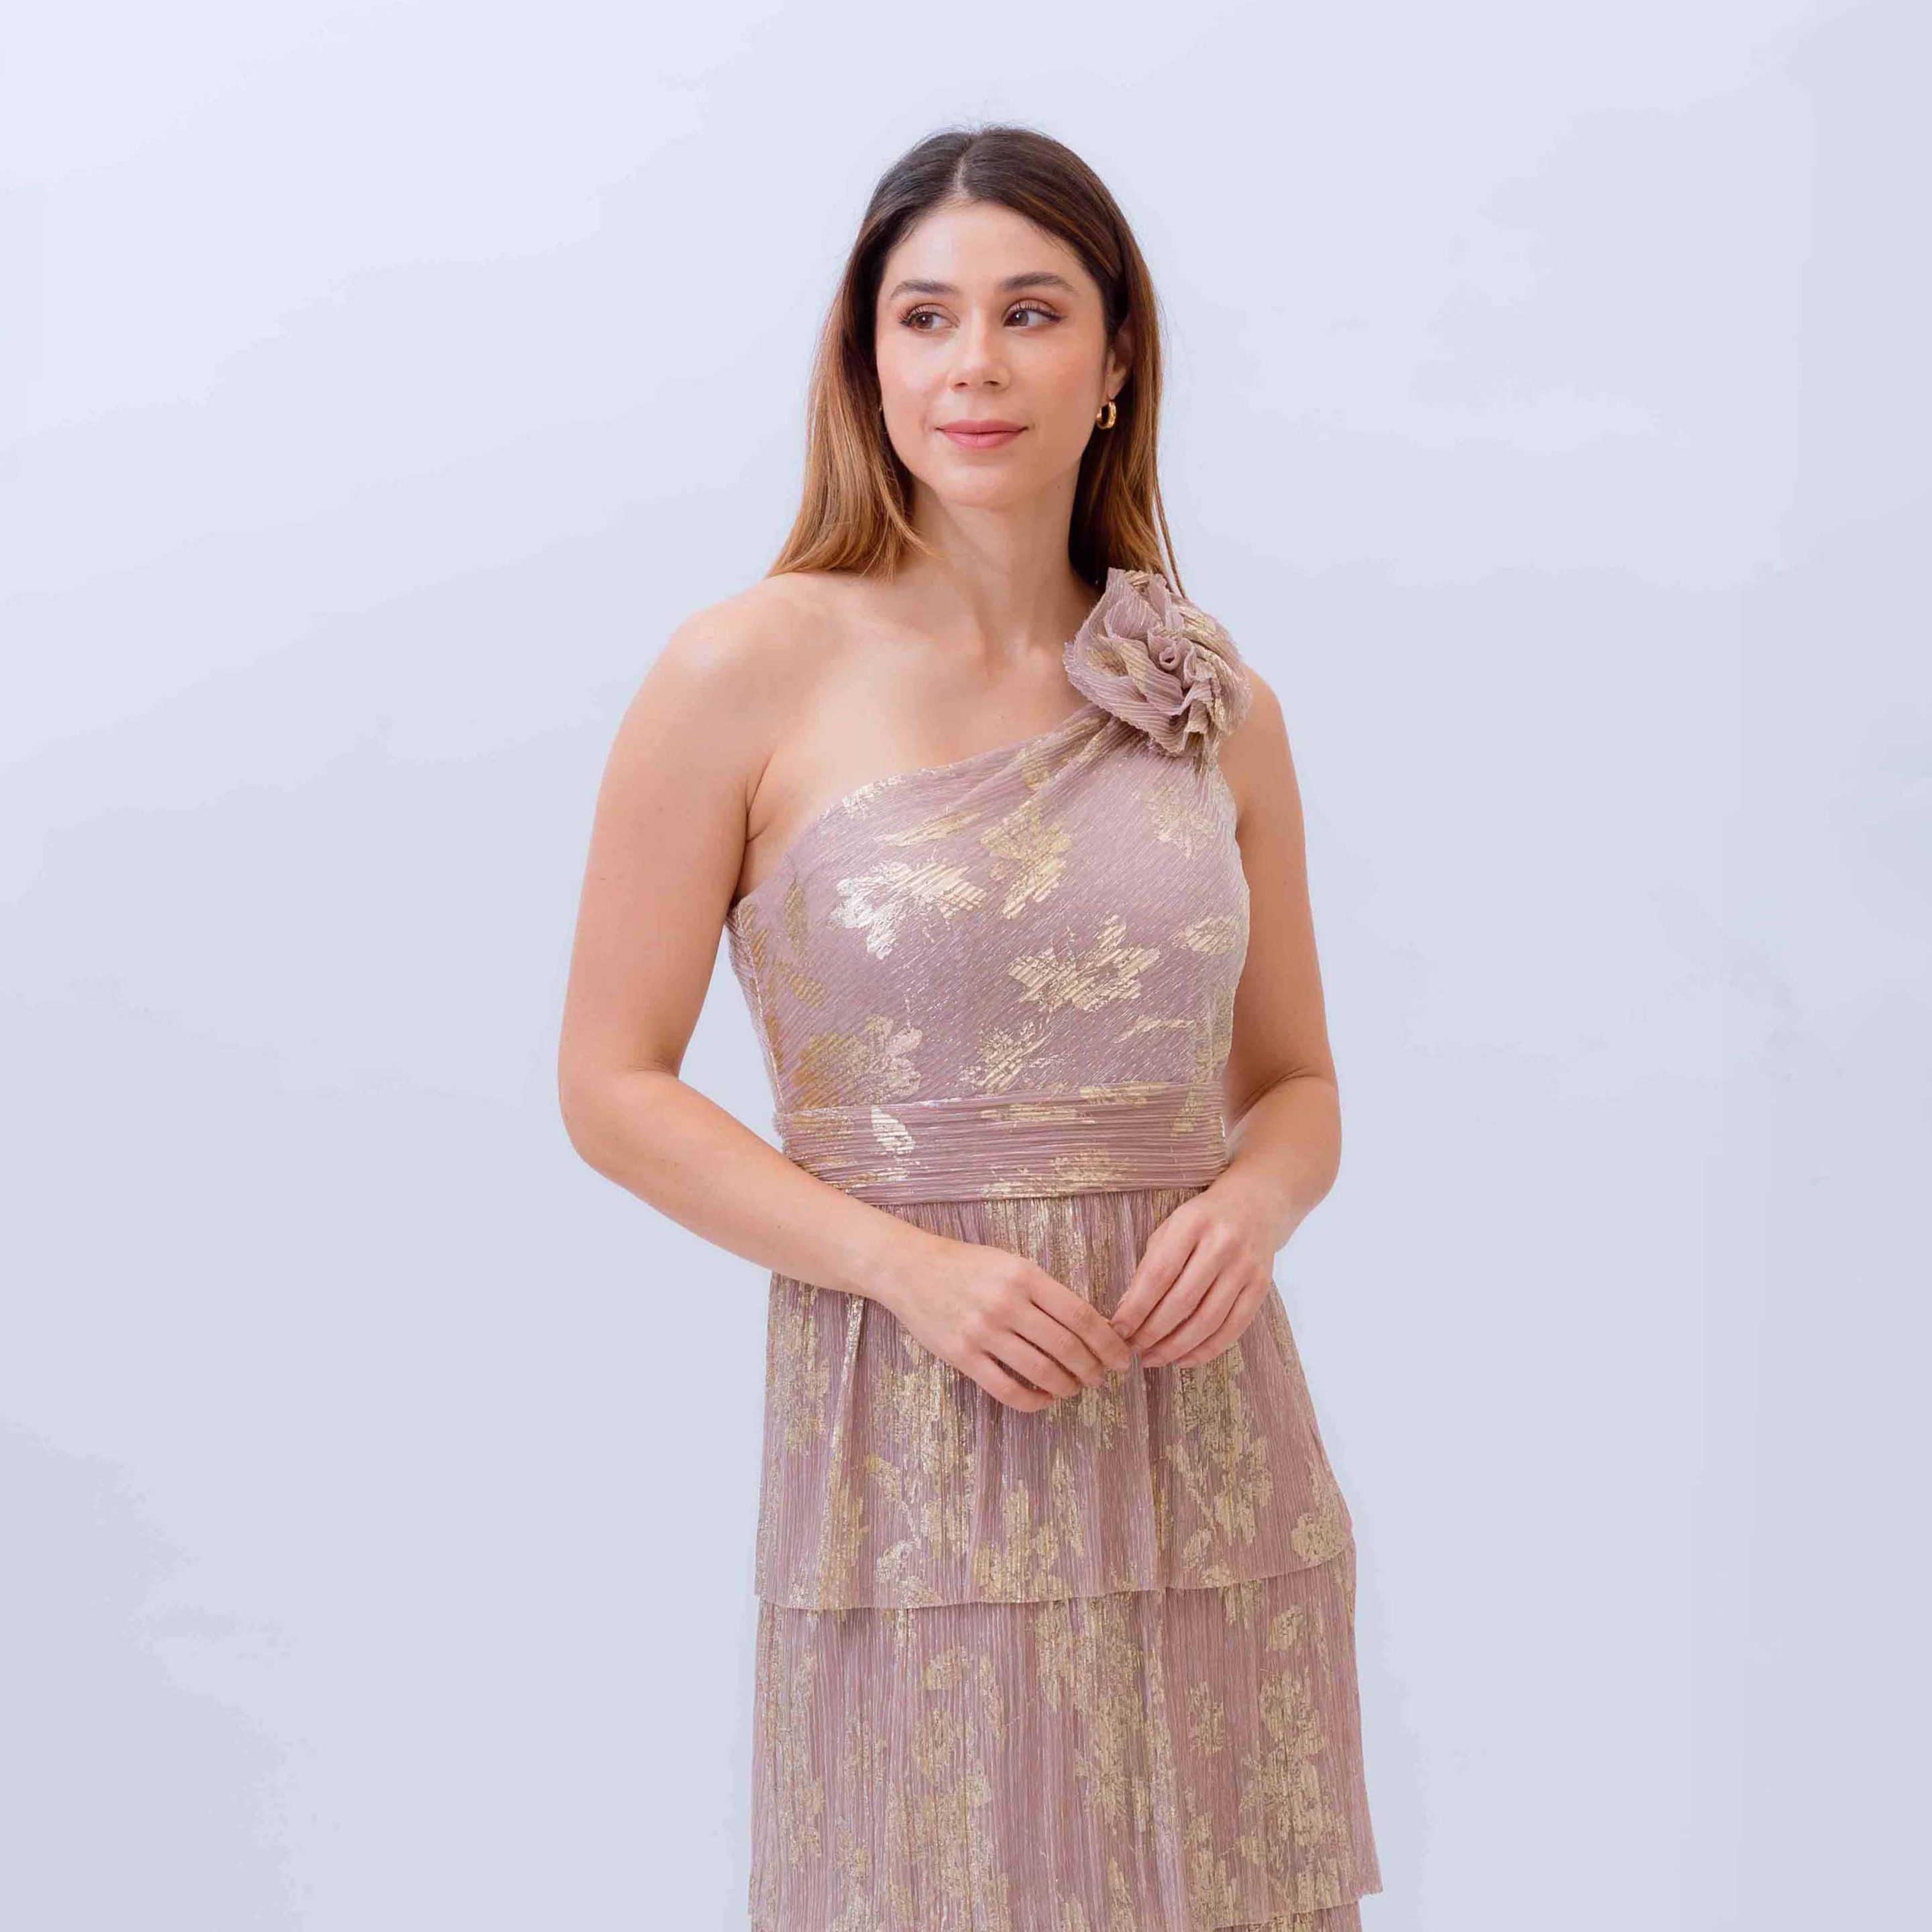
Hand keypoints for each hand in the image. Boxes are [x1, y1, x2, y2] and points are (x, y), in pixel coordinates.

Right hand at [875, 1229, 1133, 1412]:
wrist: (909, 1268)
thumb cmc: (967, 1265)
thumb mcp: (1011, 1263)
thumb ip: (1046, 1292)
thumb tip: (1092, 1327)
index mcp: (1024, 1276)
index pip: (1081, 1316)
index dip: (1108, 1343)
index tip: (1121, 1358)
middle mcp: (1006, 1303)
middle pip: (1067, 1347)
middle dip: (1093, 1369)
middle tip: (1101, 1377)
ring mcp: (982, 1331)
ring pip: (1041, 1372)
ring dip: (1067, 1386)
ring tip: (1074, 1387)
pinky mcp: (962, 1356)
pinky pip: (1007, 1390)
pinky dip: (1034, 1400)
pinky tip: (1044, 1397)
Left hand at [1108, 1178, 1277, 1368]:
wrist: (1256, 1205)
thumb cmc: (1202, 1221)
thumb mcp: (1170, 1229)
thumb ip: (1149, 1267)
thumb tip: (1126, 1313)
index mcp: (1192, 1224)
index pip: (1158, 1274)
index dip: (1136, 1308)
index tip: (1117, 1330)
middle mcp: (1222, 1245)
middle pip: (1183, 1302)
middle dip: (1152, 1333)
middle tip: (1132, 1350)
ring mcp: (1245, 1267)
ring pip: (1208, 1321)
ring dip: (1176, 1348)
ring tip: (1153, 1359)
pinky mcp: (1262, 1287)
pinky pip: (1233, 1328)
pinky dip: (1206, 1350)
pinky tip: (1183, 1359)